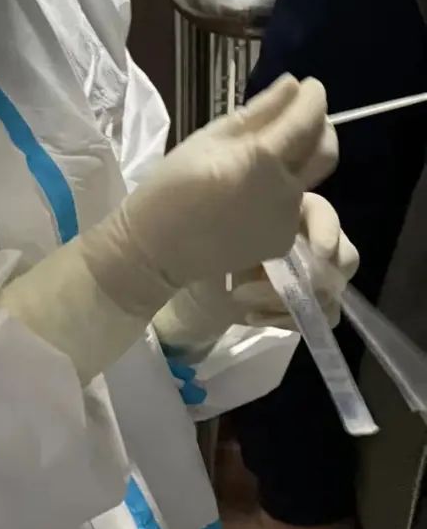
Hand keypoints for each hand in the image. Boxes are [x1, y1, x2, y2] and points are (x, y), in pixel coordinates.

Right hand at [82, 75, 338, 316]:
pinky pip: (294, 204)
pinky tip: (253, 189)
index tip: (310, 85)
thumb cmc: (171, 185)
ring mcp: (287, 219)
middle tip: (299, 115)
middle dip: (321, 126)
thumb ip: (257, 113)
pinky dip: (283, 187)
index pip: (307, 119)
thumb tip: (293, 85)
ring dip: (301, 158)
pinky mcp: (283, 239)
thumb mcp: (208, 138)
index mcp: (261, 159)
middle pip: (327, 150)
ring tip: (268, 153)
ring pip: (311, 177)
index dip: (314, 97)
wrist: (157, 247)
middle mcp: (284, 190)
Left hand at [153, 193, 358, 353]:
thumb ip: (243, 213)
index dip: (327, 230)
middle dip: (317, 275)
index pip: (324, 213)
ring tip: (243, 297)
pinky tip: (249, 314)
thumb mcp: (216, 220)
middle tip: (280, 284)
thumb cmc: (197, 238)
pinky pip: (319, 318)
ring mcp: (309, 275)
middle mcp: (307, 240)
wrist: (184, 277)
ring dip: (289, 300)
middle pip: (345, 256)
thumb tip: (264, 208)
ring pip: (332, 292)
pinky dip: (286, 320)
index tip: (316, 250)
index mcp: (290, 208)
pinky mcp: (303, 305)